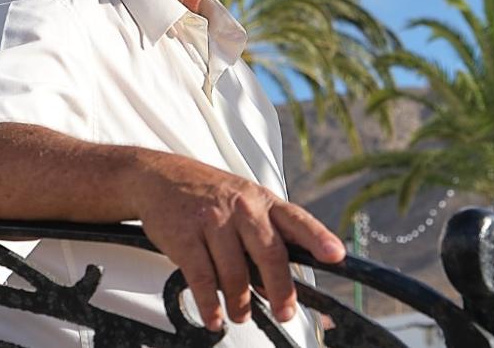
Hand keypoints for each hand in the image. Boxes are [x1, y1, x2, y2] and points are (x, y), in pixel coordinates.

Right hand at [129, 151, 345, 330]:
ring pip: (235, 273)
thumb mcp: (243, 205)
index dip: (318, 238)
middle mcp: (241, 207)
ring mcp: (212, 220)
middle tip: (285, 312)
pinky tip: (214, 316)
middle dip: (281, 290)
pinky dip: (210, 304)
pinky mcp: (185, 236)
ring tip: (241, 315)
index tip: (336, 256)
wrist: (158, 177)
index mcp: (262, 200)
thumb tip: (274, 289)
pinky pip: (202, 279)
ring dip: (241, 302)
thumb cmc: (208, 194)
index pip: (297, 220)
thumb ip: (263, 241)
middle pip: (270, 253)